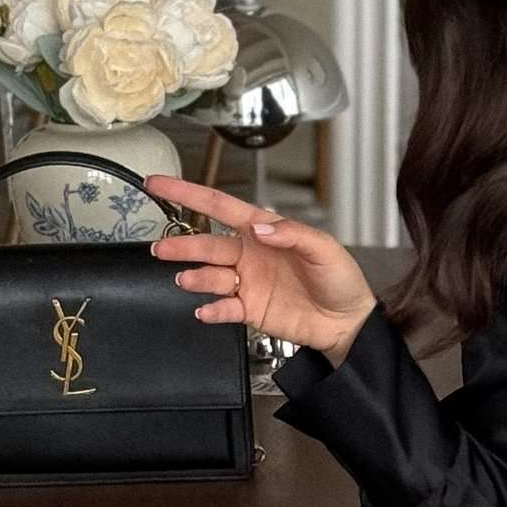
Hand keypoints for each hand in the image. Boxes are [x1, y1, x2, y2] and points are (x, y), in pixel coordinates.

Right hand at [144, 174, 377, 360]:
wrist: (348, 322)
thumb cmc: (340, 280)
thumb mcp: (323, 248)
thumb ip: (292, 233)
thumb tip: (262, 227)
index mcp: (264, 231)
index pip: (218, 206)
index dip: (187, 193)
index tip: (158, 184)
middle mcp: (250, 254)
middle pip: (207, 244)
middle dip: (182, 245)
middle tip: (161, 247)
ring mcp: (248, 282)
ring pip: (211, 275)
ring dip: (195, 276)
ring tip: (185, 279)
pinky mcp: (250, 309)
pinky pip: (224, 307)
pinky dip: (212, 309)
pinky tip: (204, 310)